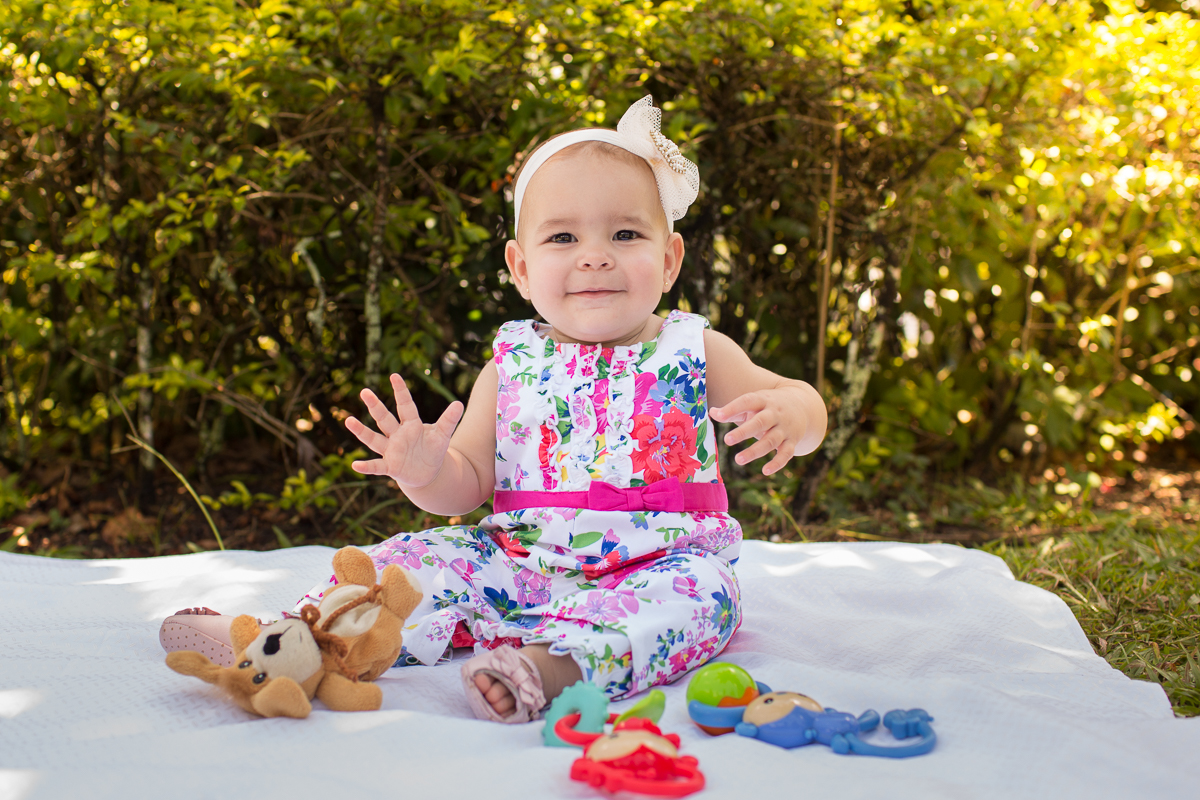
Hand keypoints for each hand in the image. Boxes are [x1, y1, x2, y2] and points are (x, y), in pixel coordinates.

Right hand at [344, 374, 463, 488]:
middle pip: (384, 418)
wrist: (429, 473)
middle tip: (364, 391)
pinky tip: (355, 465)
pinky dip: (366, 466)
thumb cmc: (433, 450)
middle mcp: (397, 435)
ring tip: (349, 420)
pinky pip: (376, 466)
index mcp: (411, 424)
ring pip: (374, 439)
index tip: (394, 375)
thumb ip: (449, 420)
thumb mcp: (443, 435)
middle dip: (375, 406)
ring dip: (362, 431)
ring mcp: (392, 450)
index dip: (401, 391)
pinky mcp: (390, 467)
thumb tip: (459, 404)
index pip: (405, 405)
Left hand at [710, 387, 809, 475]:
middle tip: (727, 440)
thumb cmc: (768, 406)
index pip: (747, 401)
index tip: (718, 415)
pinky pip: (786, 454)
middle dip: (744, 431)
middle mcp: (775, 414)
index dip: (732, 408)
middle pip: (760, 422)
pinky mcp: (792, 442)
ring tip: (738, 460)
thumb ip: (733, 409)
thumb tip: (712, 413)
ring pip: (771, 440)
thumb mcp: (754, 402)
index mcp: (763, 400)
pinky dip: (777, 463)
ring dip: (755, 451)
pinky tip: (765, 471)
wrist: (803, 405)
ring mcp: (785, 428)